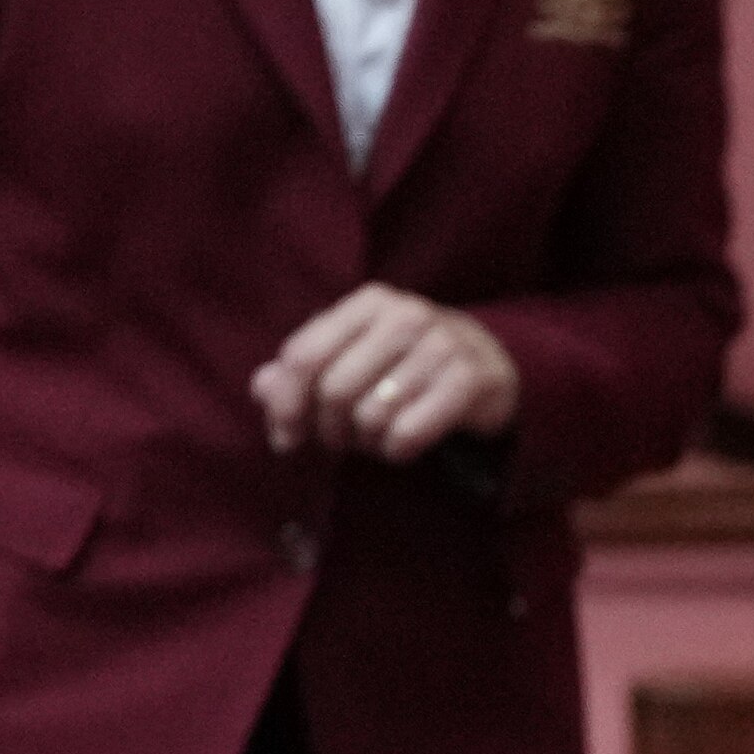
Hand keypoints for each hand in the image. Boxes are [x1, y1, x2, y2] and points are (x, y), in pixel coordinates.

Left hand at [252, 284, 520, 461]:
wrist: (491, 363)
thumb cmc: (408, 364)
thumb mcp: (353, 357)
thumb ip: (302, 371)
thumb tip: (261, 388)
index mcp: (368, 303)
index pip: (303, 356)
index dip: (285, 405)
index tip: (286, 438)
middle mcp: (406, 315)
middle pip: (334, 391)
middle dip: (330, 430)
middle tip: (343, 441)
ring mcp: (442, 345)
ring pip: (372, 414)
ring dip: (367, 442)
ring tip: (376, 438)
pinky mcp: (471, 379)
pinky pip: (409, 431)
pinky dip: (397, 450)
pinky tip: (402, 446)